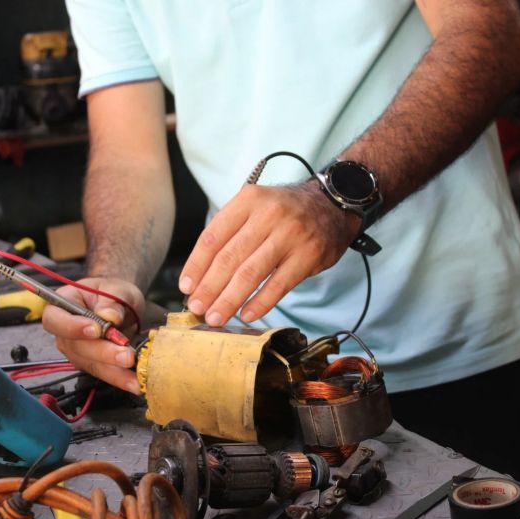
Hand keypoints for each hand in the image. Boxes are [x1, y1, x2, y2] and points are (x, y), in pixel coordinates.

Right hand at [42, 277, 144, 393]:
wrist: (124, 305)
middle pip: (75, 347)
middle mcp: (64, 331)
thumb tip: (110, 316)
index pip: (55, 319)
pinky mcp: (90, 363)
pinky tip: (134, 382)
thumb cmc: (115, 293)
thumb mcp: (117, 289)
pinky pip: (102, 373)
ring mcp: (76, 350)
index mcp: (63, 304)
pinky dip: (119, 378)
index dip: (72, 327)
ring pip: (90, 364)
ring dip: (113, 372)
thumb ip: (112, 300)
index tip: (96, 330)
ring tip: (135, 376)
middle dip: (103, 353)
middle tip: (126, 356)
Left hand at [179, 181, 360, 325]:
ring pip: (250, 274)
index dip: (196, 265)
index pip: (213, 237)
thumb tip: (200, 274)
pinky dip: (260, 303)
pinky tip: (245, 315)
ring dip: (229, 300)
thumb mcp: (255, 207)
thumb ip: (230, 232)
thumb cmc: (284, 212)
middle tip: (197, 308)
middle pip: (229, 258)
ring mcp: (290, 235)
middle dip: (209, 288)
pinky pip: (278, 285)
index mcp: (248, 201)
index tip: (186, 287)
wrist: (333, 204)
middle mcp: (268, 215)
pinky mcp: (308, 255)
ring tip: (215, 317)